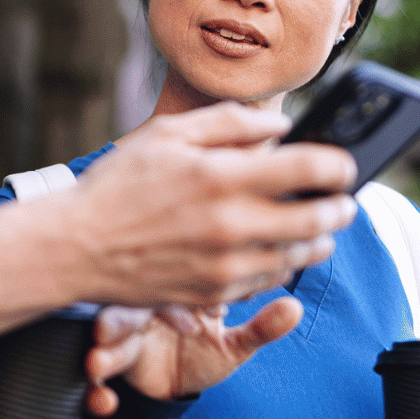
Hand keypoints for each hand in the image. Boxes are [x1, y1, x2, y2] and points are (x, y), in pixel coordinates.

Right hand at [61, 103, 356, 306]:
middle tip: (345, 202)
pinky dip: (282, 266)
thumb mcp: (168, 135)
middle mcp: (230, 224)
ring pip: (297, 256)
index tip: (344, 165)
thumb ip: (230, 124)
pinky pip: (266, 282)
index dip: (338, 165)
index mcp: (222, 176)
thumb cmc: (117, 185)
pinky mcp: (213, 294)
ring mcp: (224, 265)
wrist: (74, 247)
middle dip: (340, 209)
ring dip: (319, 242)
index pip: (309, 169)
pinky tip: (281, 252)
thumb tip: (281, 125)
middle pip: (316, 219)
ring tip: (323, 230)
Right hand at [80, 297, 303, 411]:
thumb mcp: (234, 343)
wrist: (182, 382)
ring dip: (102, 348)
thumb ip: (261, 328)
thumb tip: (295, 308)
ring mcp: (126, 337)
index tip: (207, 313)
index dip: (184, 296)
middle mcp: (146, 308)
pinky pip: (98, 380)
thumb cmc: (206, 349)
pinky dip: (96, 392)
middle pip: (130, 302)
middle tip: (114, 328)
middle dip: (121, 315)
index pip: (176, 283)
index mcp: (176, 292)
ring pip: (107, 334)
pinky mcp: (116, 367)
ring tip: (98, 363)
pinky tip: (104, 403)